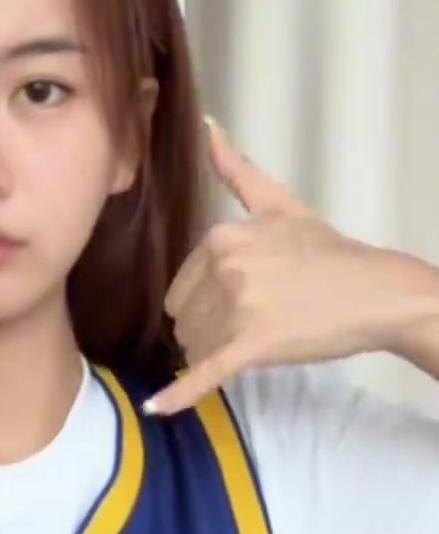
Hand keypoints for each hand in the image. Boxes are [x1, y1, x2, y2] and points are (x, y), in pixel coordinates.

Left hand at [146, 120, 389, 415]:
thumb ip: (238, 172)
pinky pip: (205, 374)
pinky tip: (158, 408)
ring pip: (192, 348)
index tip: (241, 302)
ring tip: (254, 342)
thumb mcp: (280, 205)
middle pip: (182, 320)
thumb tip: (208, 125)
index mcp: (221, 237)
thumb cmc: (328, 252)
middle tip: (251, 323)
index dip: (204, 304)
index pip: (180, 289)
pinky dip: (180, 394)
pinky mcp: (252, 346)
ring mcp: (237, 308)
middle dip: (206, 329)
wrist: (375, 292)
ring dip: (212, 354)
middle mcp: (224, 267)